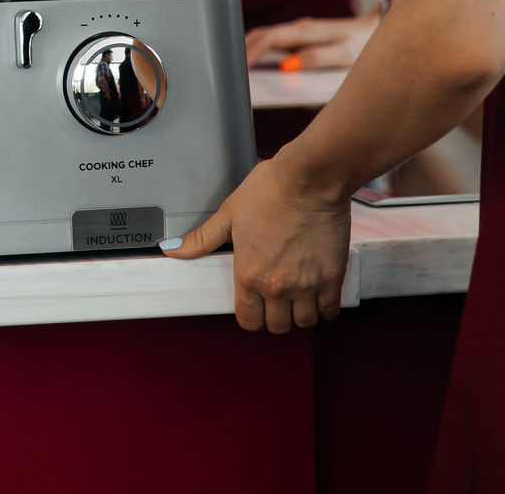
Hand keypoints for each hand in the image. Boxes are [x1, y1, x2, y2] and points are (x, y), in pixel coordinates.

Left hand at [164, 158, 351, 332]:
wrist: (309, 178)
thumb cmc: (271, 190)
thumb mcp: (229, 213)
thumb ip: (203, 239)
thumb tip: (173, 249)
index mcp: (249, 274)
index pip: (248, 320)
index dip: (250, 315)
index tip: (254, 306)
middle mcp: (277, 286)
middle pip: (277, 326)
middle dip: (275, 317)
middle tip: (276, 301)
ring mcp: (306, 285)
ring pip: (304, 322)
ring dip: (300, 314)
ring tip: (298, 297)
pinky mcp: (332, 277)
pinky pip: (329, 309)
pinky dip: (325, 307)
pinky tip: (320, 294)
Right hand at [246, 15, 377, 70]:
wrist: (379, 25)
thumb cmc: (364, 41)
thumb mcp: (346, 53)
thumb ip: (318, 58)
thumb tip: (289, 66)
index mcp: (306, 31)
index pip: (268, 39)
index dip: (250, 53)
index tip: (238, 69)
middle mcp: (299, 28)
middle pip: (260, 35)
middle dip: (241, 51)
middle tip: (226, 71)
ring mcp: (299, 31)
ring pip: (265, 37)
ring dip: (248, 49)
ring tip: (235, 70)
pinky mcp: (302, 37)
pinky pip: (274, 42)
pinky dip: (260, 51)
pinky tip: (257, 66)